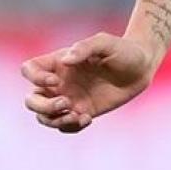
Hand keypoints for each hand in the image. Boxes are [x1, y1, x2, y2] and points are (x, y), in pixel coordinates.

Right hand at [20, 32, 155, 132]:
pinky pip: (65, 126)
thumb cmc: (122, 50)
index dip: (35, 78)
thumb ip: (85, 47)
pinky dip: (70, 127)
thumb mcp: (105, 43)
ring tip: (77, 116)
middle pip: (31, 99)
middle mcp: (59, 82)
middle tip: (66, 103)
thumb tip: (65, 60)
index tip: (57, 81)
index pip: (29, 70)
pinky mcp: (82, 111)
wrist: (141, 67)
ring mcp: (69, 98)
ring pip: (44, 116)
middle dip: (42, 106)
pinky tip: (87, 118)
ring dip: (54, 120)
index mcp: (58, 62)